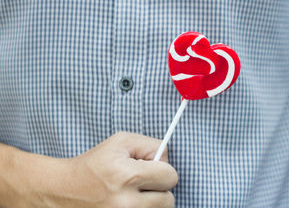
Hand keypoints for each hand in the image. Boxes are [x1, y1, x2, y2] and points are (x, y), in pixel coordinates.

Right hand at [2, 132, 177, 207]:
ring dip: (151, 202)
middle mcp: (126, 203)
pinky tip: (128, 203)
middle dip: (159, 189)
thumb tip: (167, 160)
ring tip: (133, 193)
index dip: (163, 170)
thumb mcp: (121, 141)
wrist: (63, 189)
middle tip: (142, 183)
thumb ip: (151, 146)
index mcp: (127, 176)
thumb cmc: (95, 163)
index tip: (151, 169)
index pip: (170, 176)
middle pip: (168, 199)